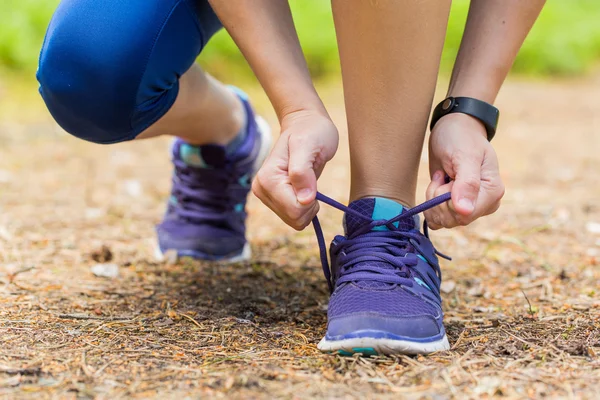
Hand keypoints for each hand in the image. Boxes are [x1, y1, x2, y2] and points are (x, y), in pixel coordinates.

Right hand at [252, 109, 338, 229]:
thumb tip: (304, 200)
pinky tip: (303, 188)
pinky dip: (304, 207)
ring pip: (294, 221)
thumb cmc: (310, 132)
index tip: (312, 181)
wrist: (305, 125)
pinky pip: (293, 217)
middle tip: (312, 181)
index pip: (293, 210)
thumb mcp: (309, 146)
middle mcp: (261, 189)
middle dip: (309, 205)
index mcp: (267, 178)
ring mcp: (266, 195)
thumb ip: (303, 172)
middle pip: (293, 218)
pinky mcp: (273, 199)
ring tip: (308, 182)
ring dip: (307, 206)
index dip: (310, 201)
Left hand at [424, 113, 504, 229]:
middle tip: (443, 175)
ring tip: (441, 177)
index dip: (446, 201)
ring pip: (442, 221)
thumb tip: (464, 211)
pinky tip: (437, 185)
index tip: (446, 178)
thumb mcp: (464, 155)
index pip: (464, 215)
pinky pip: (437, 220)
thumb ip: (467, 183)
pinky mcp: (455, 208)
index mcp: (492, 193)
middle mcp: (483, 204)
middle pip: (451, 220)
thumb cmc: (461, 138)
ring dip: (433, 198)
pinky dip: (430, 205)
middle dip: (438, 198)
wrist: (453, 130)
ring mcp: (469, 207)